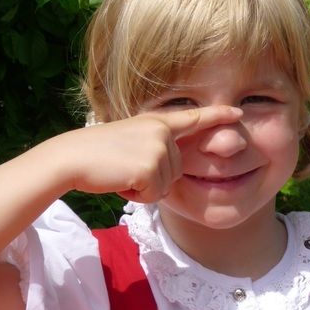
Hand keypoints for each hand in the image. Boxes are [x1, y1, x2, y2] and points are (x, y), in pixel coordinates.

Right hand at [55, 105, 242, 202]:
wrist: (71, 158)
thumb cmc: (96, 153)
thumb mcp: (129, 139)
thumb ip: (153, 145)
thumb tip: (166, 168)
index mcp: (156, 123)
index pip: (193, 118)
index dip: (217, 116)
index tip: (238, 113)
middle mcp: (161, 133)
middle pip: (176, 171)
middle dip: (152, 178)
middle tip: (125, 167)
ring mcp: (157, 149)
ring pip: (166, 186)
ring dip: (144, 188)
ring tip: (121, 172)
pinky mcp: (150, 168)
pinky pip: (154, 196)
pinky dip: (137, 195)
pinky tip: (120, 181)